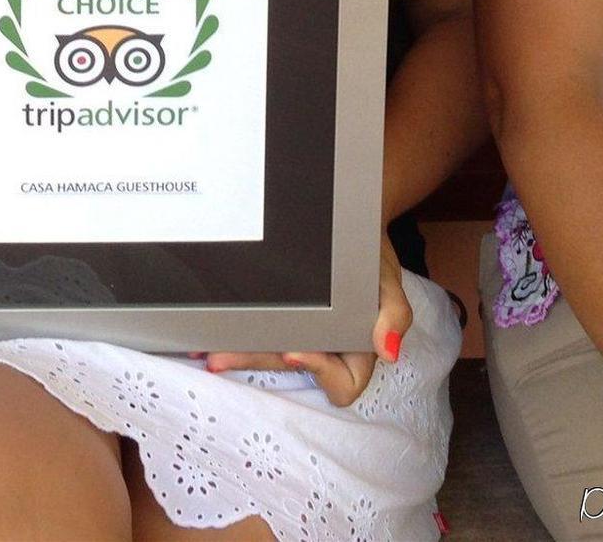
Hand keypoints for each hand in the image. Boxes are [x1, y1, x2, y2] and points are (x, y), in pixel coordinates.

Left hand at [200, 234, 410, 408]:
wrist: (346, 220)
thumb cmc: (370, 254)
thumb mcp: (388, 279)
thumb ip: (394, 314)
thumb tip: (388, 351)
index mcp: (357, 349)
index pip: (343, 382)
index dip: (319, 371)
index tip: (293, 352)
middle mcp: (327, 348)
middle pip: (293, 368)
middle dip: (258, 362)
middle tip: (221, 357)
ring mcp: (302, 335)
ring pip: (271, 355)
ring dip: (240, 354)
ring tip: (208, 350)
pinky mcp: (281, 319)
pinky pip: (261, 332)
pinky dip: (239, 333)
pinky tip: (214, 331)